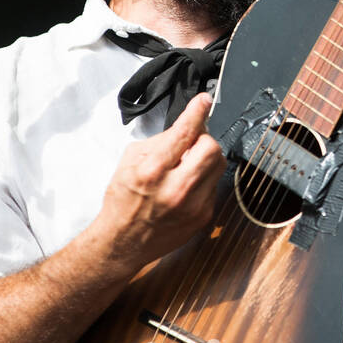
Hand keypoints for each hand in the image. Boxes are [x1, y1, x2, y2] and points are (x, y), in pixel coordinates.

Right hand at [93, 92, 227, 272]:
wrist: (124, 242)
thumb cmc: (123, 200)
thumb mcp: (130, 161)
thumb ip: (160, 141)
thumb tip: (186, 127)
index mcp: (152, 171)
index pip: (184, 133)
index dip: (197, 112)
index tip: (204, 100)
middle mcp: (175, 189)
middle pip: (211, 148)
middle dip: (203, 138)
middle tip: (190, 142)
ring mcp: (193, 205)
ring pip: (219, 165)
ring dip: (206, 157)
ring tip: (187, 164)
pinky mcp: (203, 216)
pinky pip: (214, 184)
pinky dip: (204, 178)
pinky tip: (186, 185)